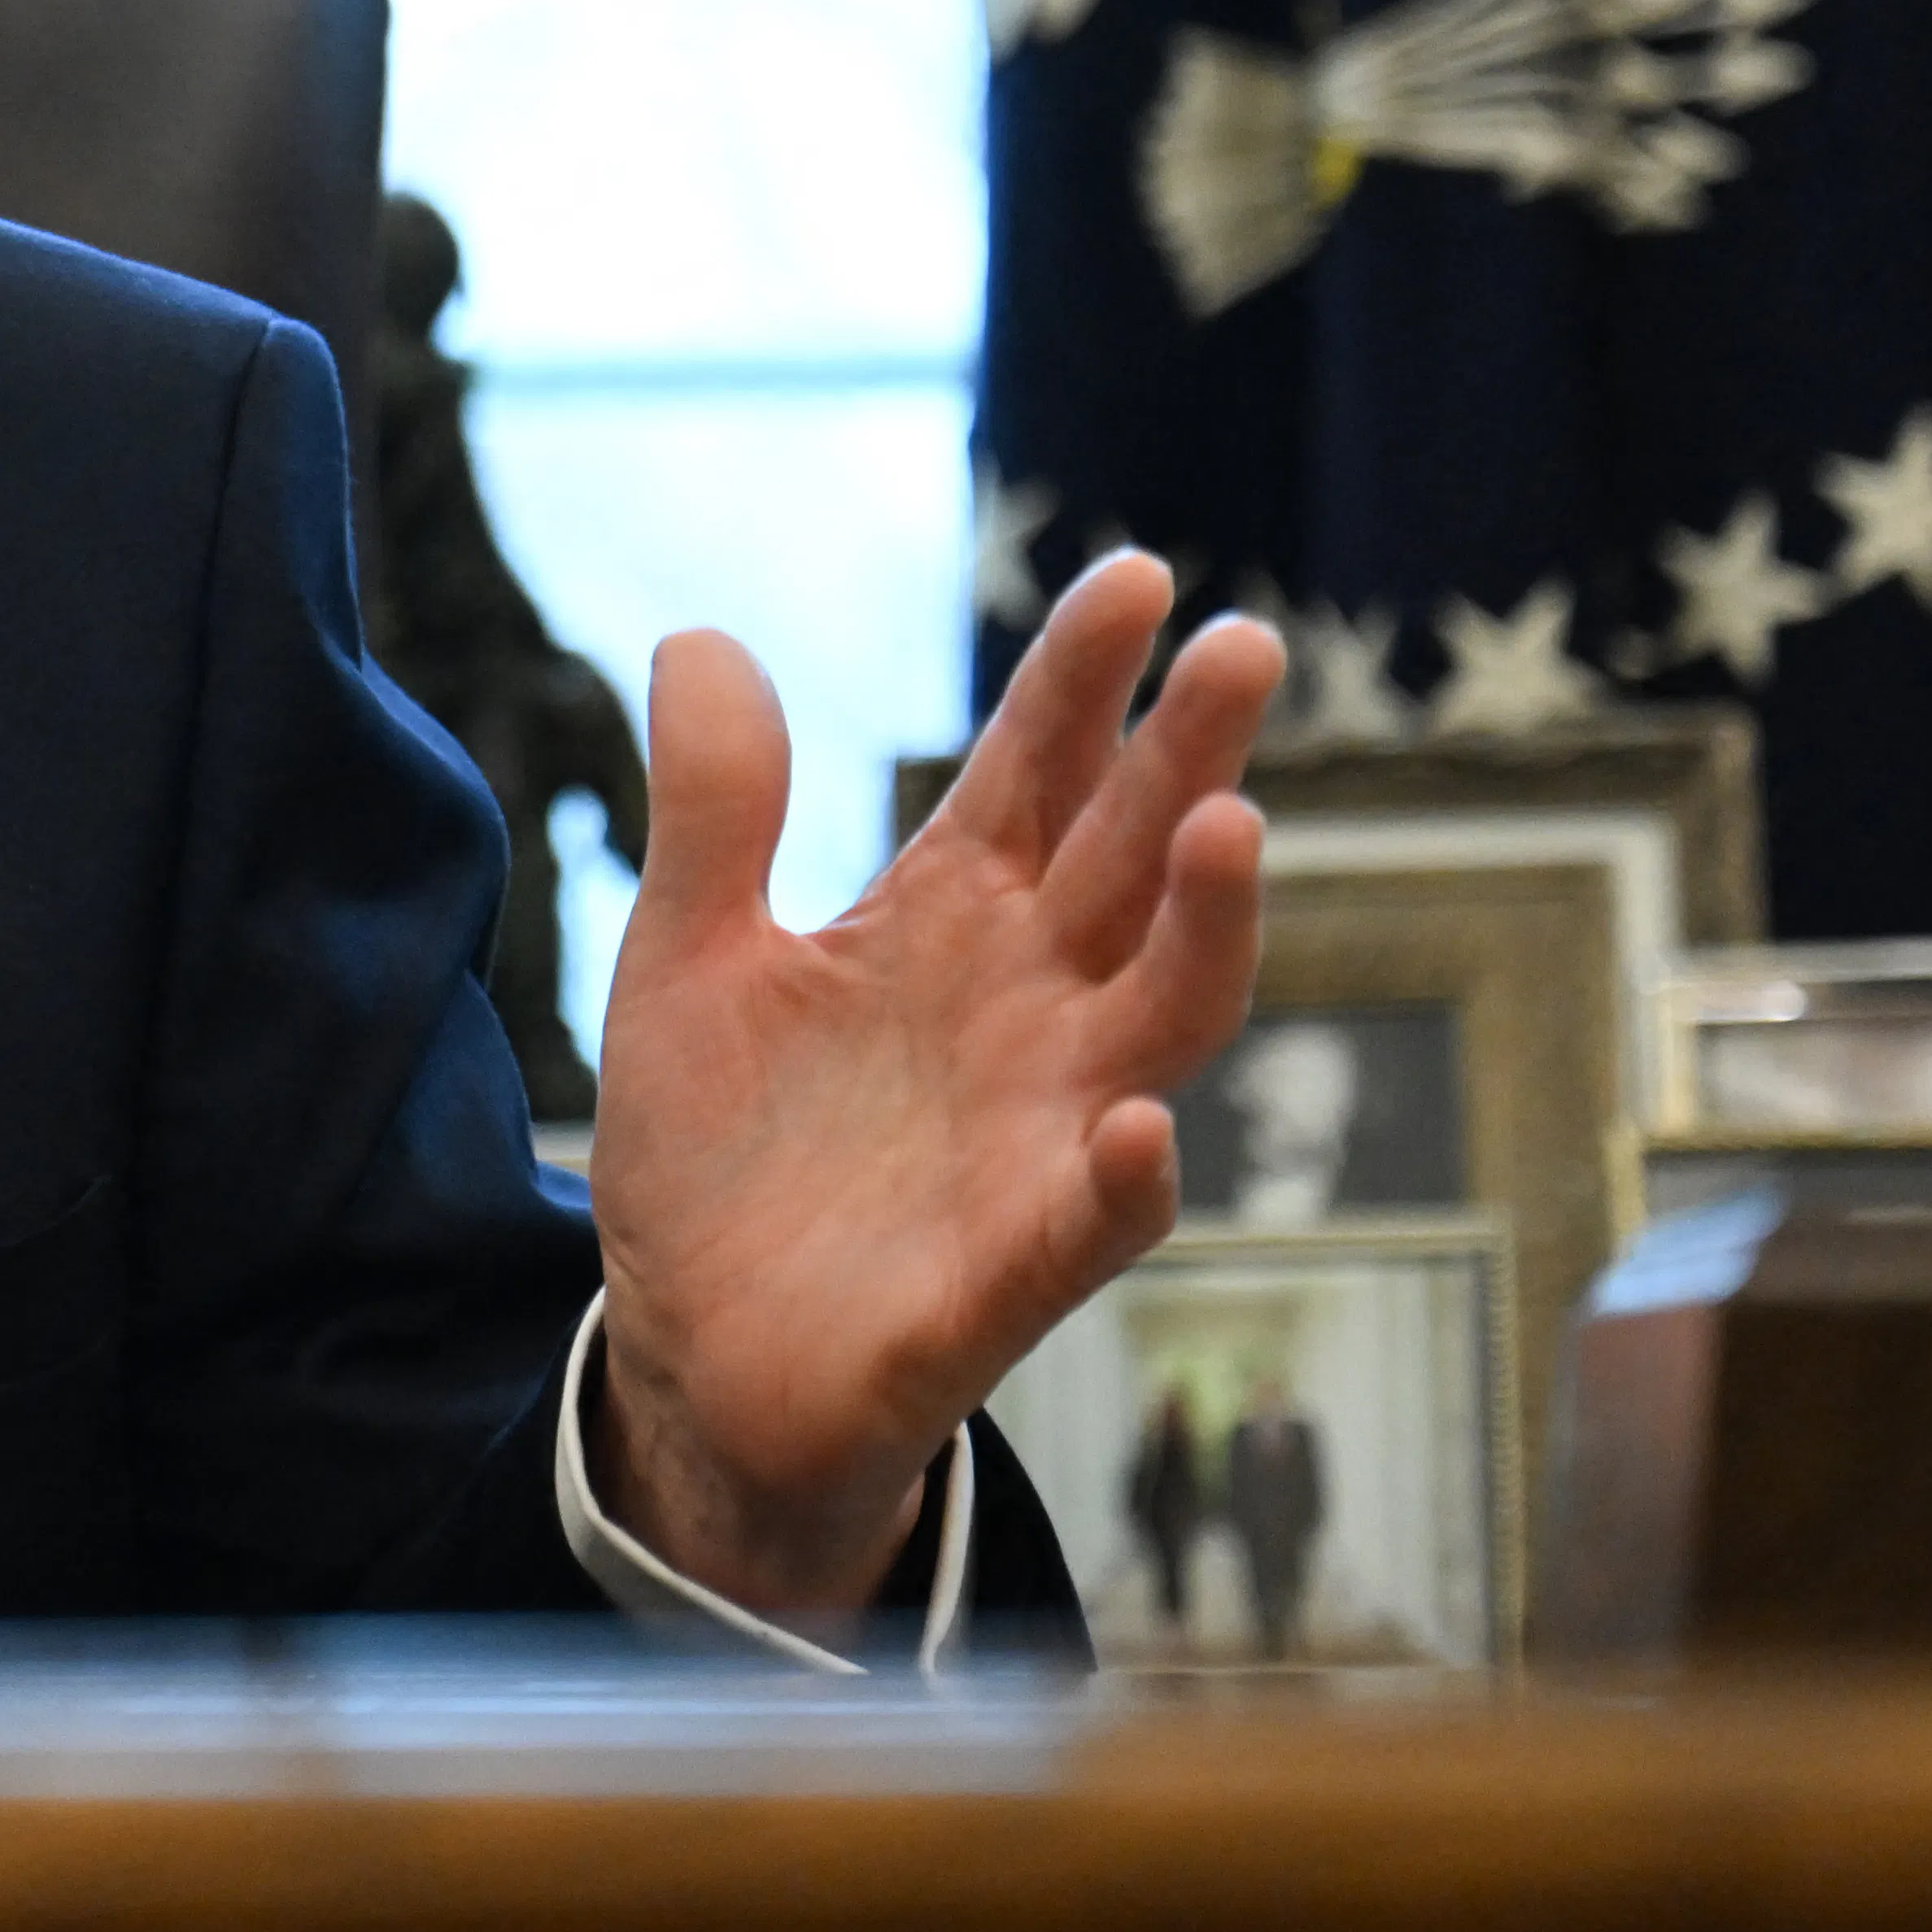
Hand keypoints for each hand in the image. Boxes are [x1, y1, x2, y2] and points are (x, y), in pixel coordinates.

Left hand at [579, 551, 1270, 1614]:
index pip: (1035, 776)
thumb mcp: (687, 955)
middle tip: (1244, 644)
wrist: (695, 1354)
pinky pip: (1089, 1219)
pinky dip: (1122, 1174)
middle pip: (1126, 864)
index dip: (1084, 680)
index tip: (1140, 577)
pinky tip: (1140, 1122)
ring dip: (1203, 931)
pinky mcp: (1008, 1270)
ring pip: (1157, 1021)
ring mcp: (1035, 1137)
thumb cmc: (719, 1151)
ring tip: (1229, 828)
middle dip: (1188, 758)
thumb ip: (715, 808)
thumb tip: (702, 633)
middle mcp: (1023, 1014)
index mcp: (946, 925)